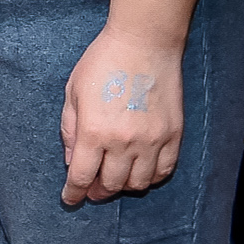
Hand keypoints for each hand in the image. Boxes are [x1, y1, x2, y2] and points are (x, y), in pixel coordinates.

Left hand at [61, 23, 185, 203]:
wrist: (143, 44)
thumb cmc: (102, 62)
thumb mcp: (73, 92)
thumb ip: (70, 129)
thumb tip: (71, 160)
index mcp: (95, 130)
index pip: (82, 175)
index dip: (74, 192)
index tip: (70, 199)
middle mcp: (124, 141)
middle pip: (111, 183)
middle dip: (97, 191)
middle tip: (91, 189)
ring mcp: (152, 141)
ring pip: (139, 183)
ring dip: (124, 186)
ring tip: (114, 180)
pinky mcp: (173, 136)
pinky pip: (164, 171)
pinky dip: (151, 178)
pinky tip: (140, 173)